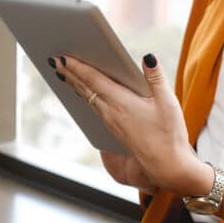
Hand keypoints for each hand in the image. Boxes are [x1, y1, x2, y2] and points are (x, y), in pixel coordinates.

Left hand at [56, 53, 209, 196]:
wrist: (167, 165)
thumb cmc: (169, 134)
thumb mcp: (167, 102)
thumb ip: (156, 77)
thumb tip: (147, 57)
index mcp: (121, 103)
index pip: (93, 80)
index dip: (77, 67)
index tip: (61, 57)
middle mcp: (111, 113)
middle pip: (85, 89)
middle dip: (69, 74)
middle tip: (54, 60)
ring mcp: (111, 123)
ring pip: (87, 99)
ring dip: (75, 85)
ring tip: (64, 74)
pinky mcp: (114, 130)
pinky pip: (93, 108)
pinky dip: (85, 96)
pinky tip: (85, 94)